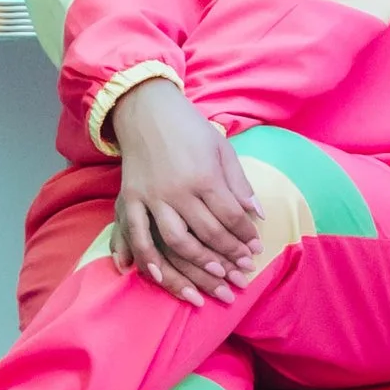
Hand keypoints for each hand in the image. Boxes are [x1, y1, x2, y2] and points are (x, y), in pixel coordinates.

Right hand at [111, 82, 263, 303]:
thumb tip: (258, 214)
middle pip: (208, 232)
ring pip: (176, 240)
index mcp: (205, 176)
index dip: (246, 236)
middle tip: (243, 272)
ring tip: (215, 278)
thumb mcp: (222, 149)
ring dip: (197, 263)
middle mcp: (179, 190)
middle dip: (228, 255)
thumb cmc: (190, 129)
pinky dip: (147, 258)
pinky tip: (159, 276)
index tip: (256, 251)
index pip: (231, 216)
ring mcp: (153, 196)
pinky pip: (138, 234)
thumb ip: (240, 184)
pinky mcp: (131, 199)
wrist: (147, 111)